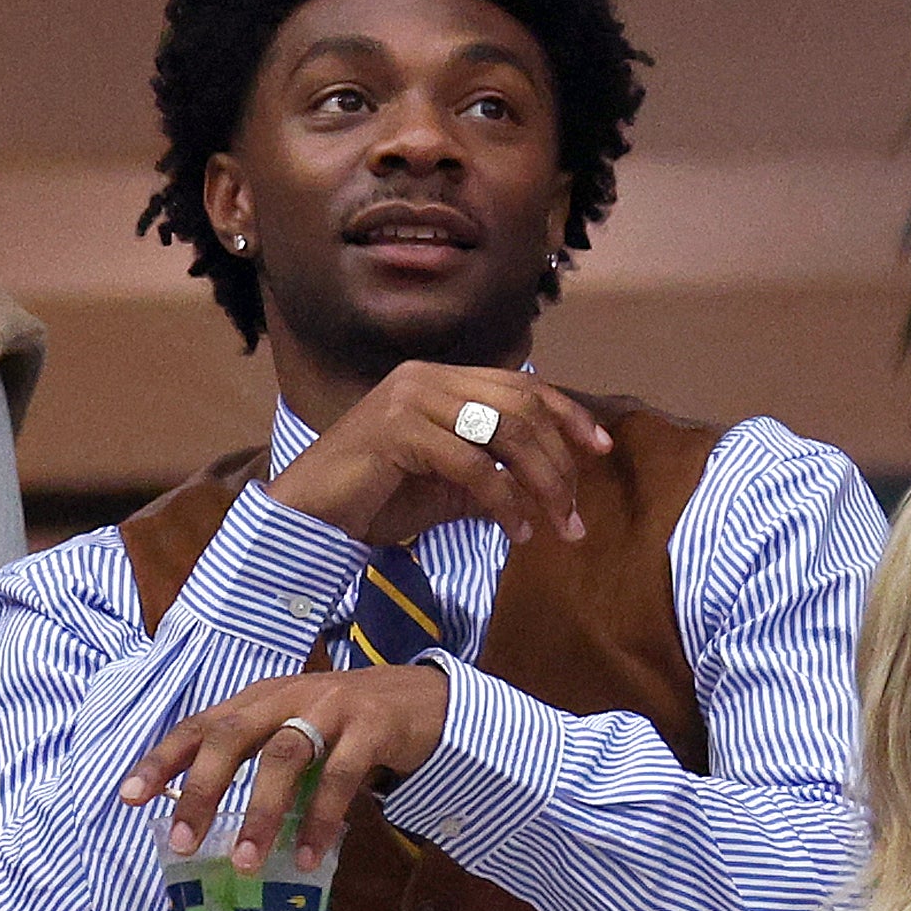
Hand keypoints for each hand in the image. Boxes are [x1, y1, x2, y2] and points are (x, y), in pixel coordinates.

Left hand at [120, 664, 449, 872]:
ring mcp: (333, 707)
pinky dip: (322, 819)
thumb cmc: (352, 721)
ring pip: (284, 757)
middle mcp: (289, 696)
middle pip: (232, 737)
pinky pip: (341, 776)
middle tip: (182, 842)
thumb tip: (211, 815)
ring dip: (261, 813)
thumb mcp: (297, 727)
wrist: (429, 697)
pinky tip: (310, 855)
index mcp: (261, 698)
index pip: (201, 725)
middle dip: (203, 791)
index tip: (129, 797)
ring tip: (247, 861)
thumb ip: (260, 757)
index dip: (162, 760)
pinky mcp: (374, 725)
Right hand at [265, 361, 612, 547]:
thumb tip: (550, 487)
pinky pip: (473, 465)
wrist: (309, 516)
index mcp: (440, 380)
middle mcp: (426, 378)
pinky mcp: (397, 430)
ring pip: (506, 434)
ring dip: (543, 485)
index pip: (522, 385)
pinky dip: (504, 502)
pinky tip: (515, 532)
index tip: (601, 448)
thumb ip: (494, 474)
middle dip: (560, 463)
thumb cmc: (376, 500)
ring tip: (557, 527)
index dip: (568, 413)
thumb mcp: (449, 485)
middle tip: (575, 514)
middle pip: (523, 409)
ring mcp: (409, 398)